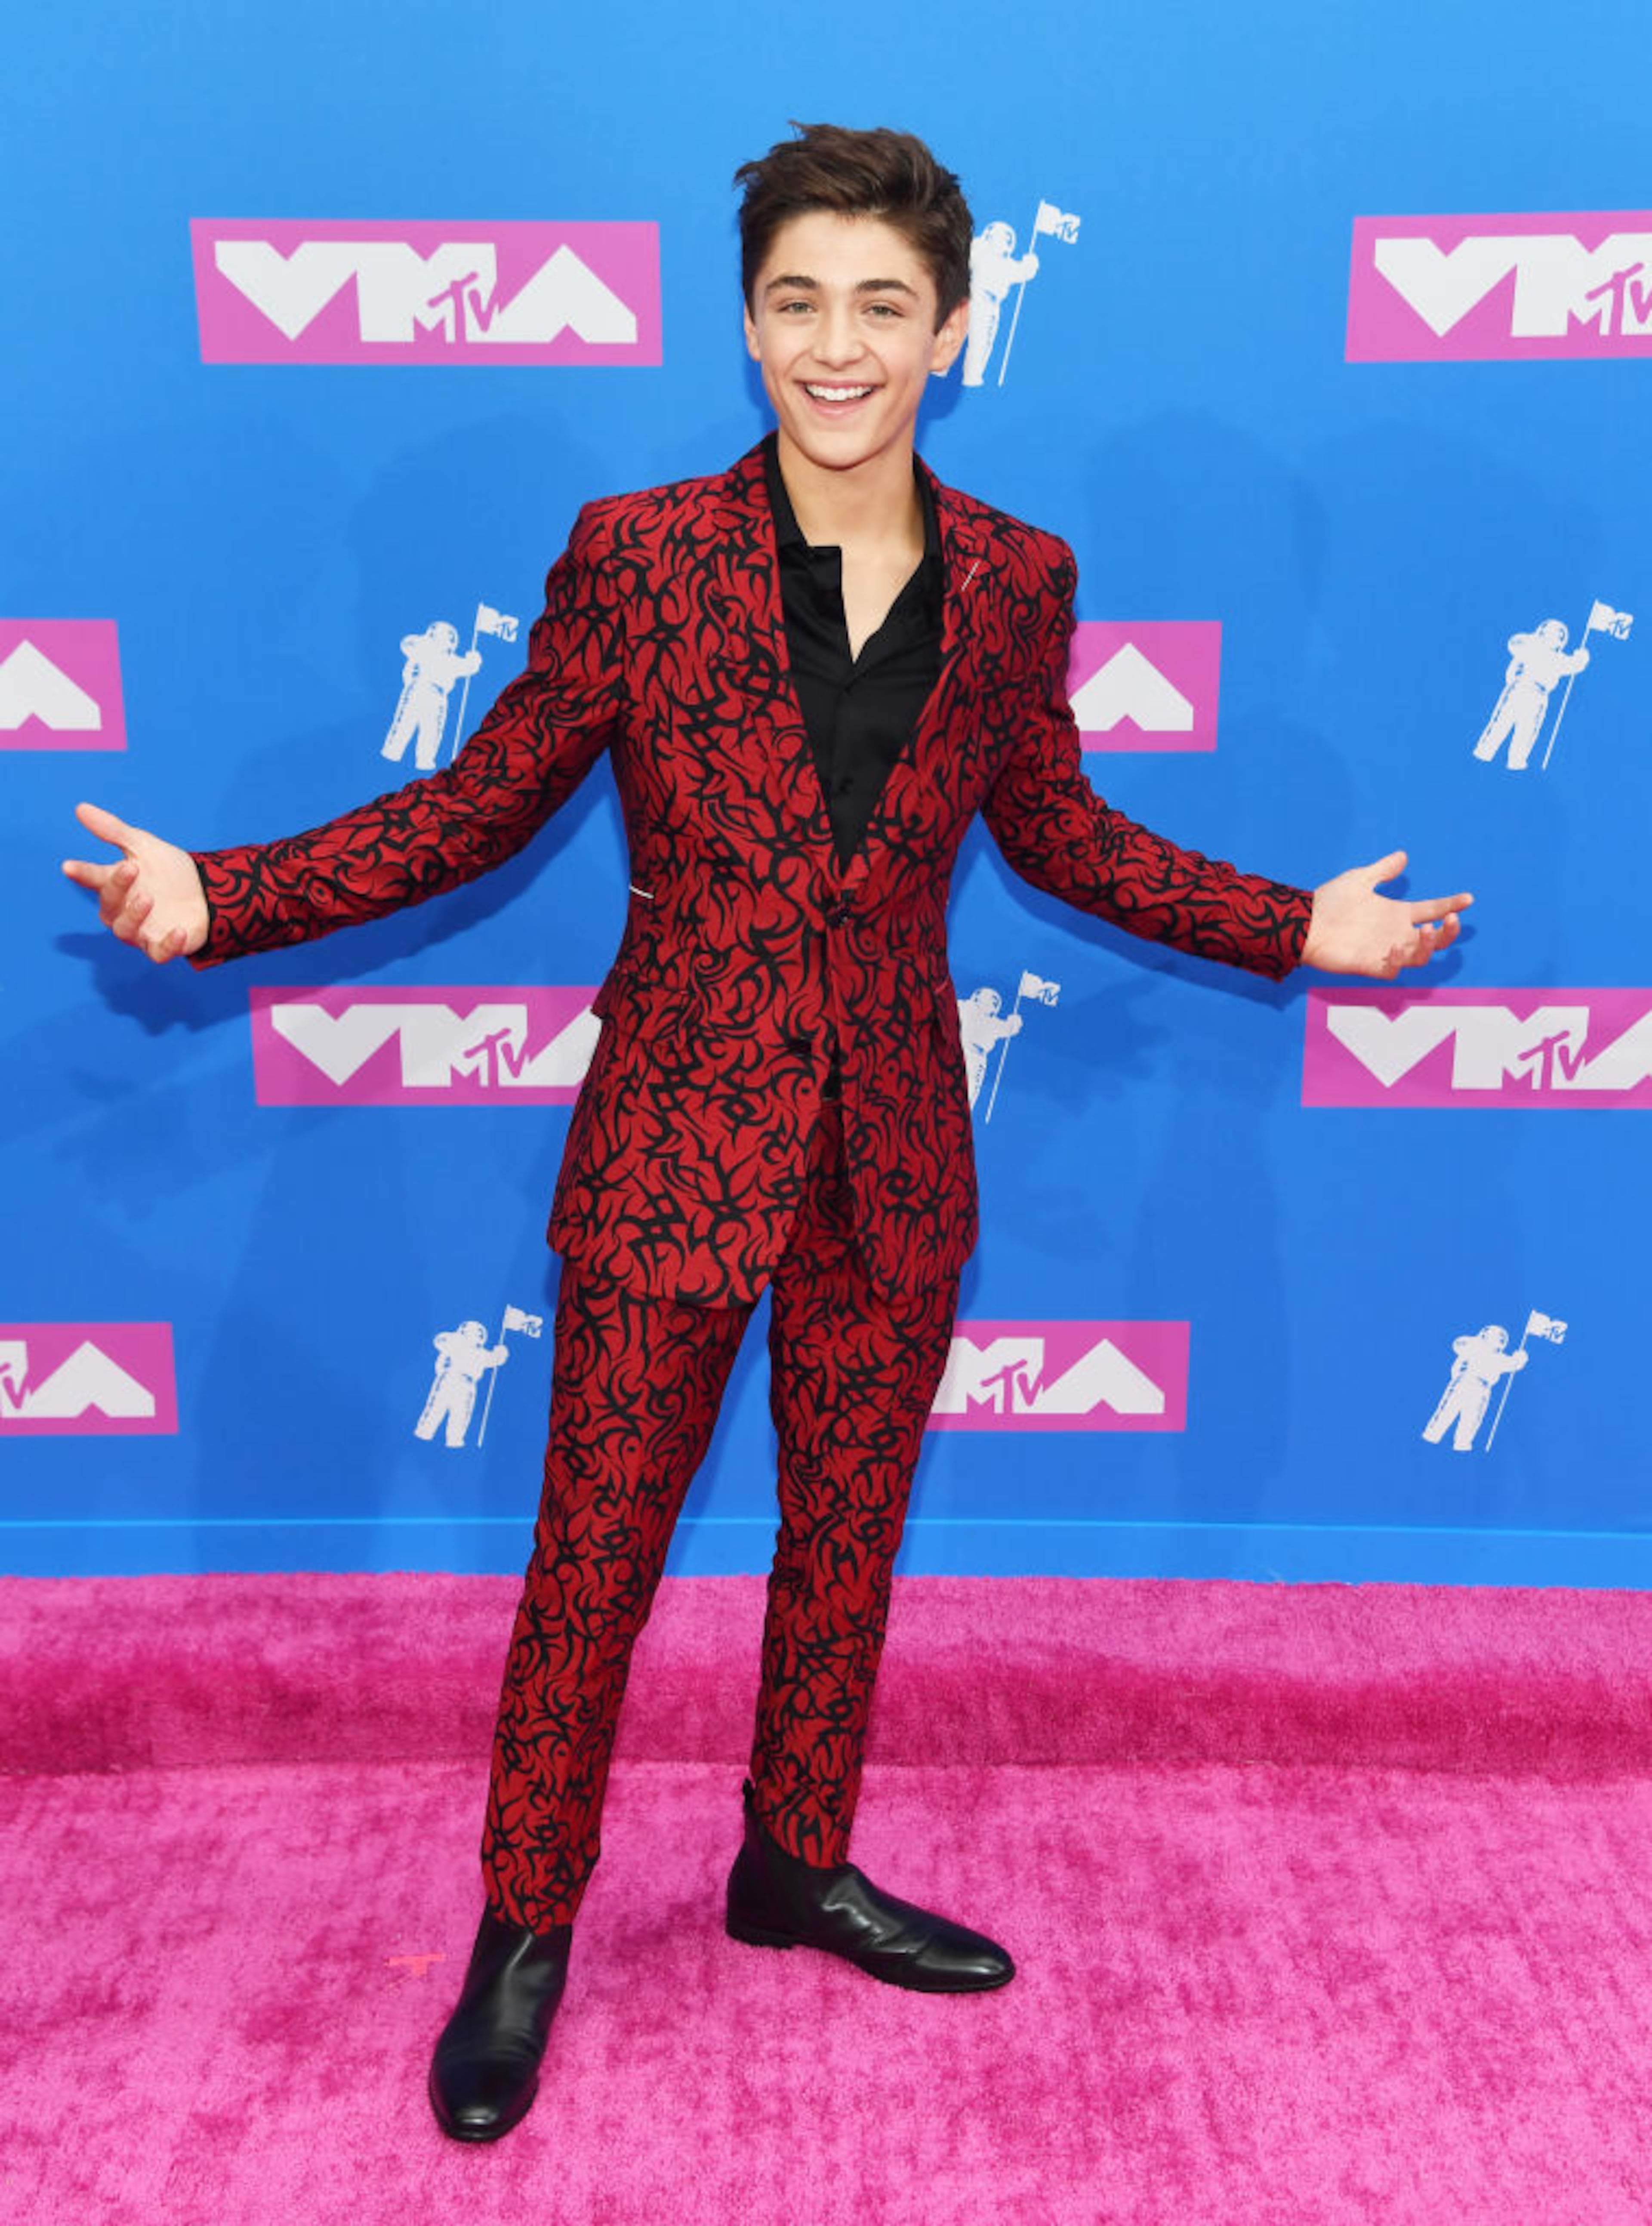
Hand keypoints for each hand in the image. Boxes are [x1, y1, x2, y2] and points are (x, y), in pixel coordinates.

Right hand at [61, 801, 208, 962]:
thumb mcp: (143, 846)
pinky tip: (178, 931)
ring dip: (134, 915)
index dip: (81, 873)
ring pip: (125, 930)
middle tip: (130, 867)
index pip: (93, 878)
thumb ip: (113, 831)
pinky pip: (159, 953)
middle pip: (109, 905)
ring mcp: (142, 931)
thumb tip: (81, 808)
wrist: (208, 891)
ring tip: (147, 898)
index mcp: (115, 885)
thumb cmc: (169, 871)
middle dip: (117, 887)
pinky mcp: (163, 946)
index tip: (68, 866)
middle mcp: (123, 910)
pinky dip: (167, 944)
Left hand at [1301, 851, 1471, 978]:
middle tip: (1452, 919)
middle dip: (1449, 931)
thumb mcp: (1358, 880)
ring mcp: (1384, 950)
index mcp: (1397, 914)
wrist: (1302, 921)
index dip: (1450, 905)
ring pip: (1419, 956)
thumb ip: (1382, 870)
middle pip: (1434, 939)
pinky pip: (1392, 970)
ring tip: (1427, 930)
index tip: (1468, 898)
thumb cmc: (1329, 902)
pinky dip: (1398, 961)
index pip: (1431, 910)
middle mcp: (1395, 934)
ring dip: (1428, 945)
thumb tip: (1403, 856)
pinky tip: (1394, 947)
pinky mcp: (1369, 965)